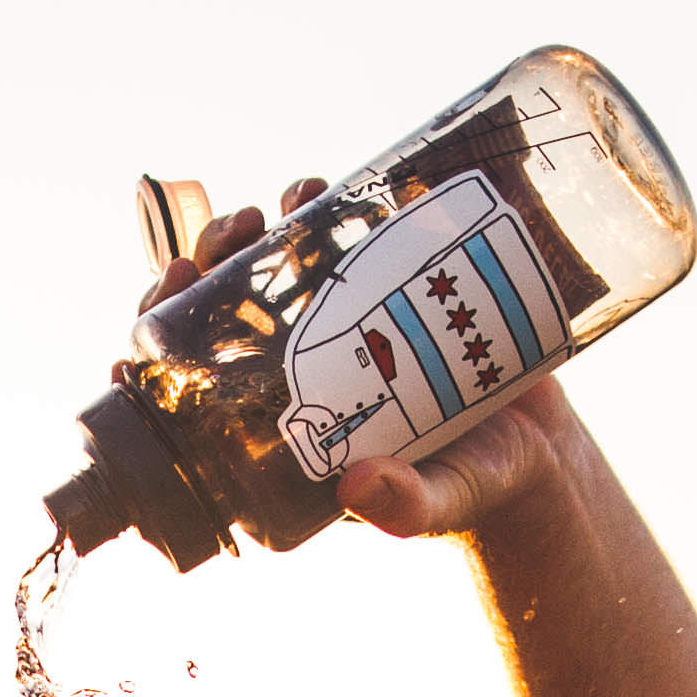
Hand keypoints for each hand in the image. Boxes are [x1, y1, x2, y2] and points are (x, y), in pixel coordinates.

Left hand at [145, 178, 590, 546]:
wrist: (545, 447)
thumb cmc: (475, 489)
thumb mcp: (438, 504)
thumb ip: (404, 507)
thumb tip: (358, 492)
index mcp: (283, 429)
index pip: (193, 390)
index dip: (160, 351)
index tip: (152, 318)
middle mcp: (299, 373)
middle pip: (221, 315)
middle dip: (203, 271)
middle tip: (220, 244)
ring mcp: (339, 326)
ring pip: (270, 269)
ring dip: (256, 232)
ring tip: (278, 205)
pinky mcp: (387, 287)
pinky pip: (336, 239)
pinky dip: (325, 208)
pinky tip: (324, 189)